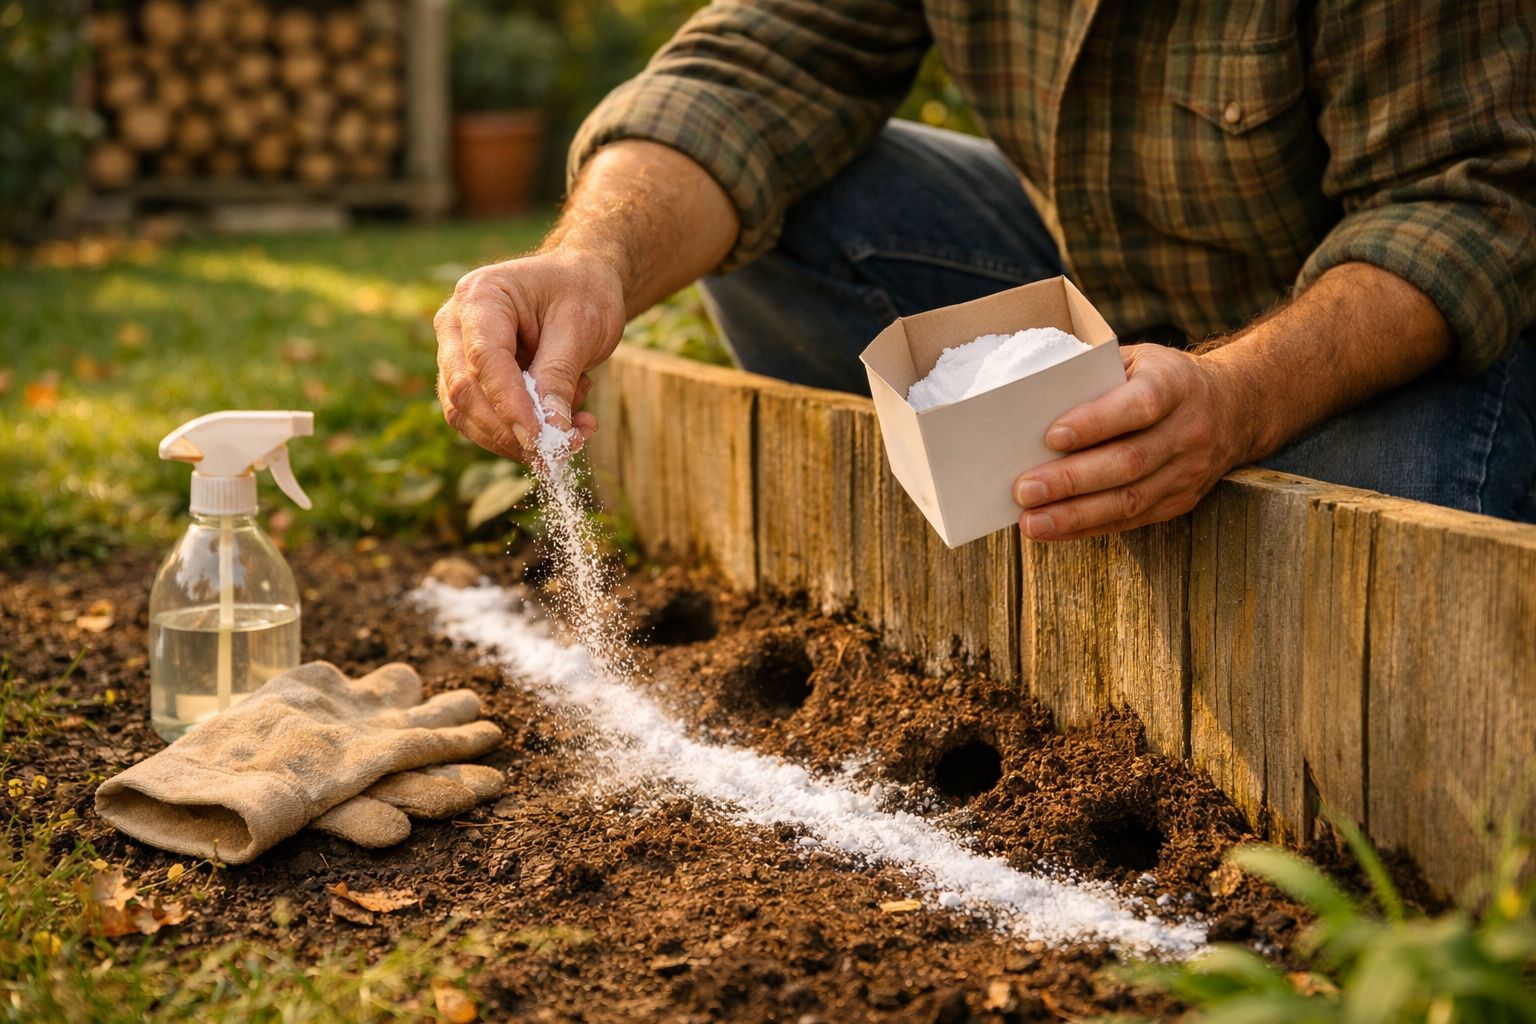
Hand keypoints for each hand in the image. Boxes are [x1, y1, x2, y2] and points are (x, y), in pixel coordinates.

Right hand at [434, 250, 624, 459]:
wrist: (583, 285)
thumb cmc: (583, 294)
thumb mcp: (581, 327)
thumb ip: (559, 377)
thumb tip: (549, 432)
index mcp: (480, 295)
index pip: (484, 359)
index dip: (509, 404)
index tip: (540, 439)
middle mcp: (456, 324)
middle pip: (464, 391)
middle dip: (510, 430)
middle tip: (559, 449)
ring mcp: (457, 354)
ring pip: (467, 414)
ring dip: (517, 437)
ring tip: (576, 430)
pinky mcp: (470, 380)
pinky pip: (482, 420)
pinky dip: (521, 433)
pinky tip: (564, 425)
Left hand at [1012, 344, 1254, 540]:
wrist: (1235, 407)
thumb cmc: (1163, 379)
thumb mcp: (1139, 360)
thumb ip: (1095, 374)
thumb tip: (1031, 399)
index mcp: (1175, 384)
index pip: (1139, 405)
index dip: (1096, 422)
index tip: (1052, 436)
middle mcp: (1188, 430)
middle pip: (1129, 461)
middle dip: (1072, 480)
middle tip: (1024, 489)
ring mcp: (1189, 471)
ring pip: (1130, 500)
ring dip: (1074, 515)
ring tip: (1031, 522)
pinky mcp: (1181, 501)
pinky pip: (1131, 521)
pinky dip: (1087, 527)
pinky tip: (1053, 530)